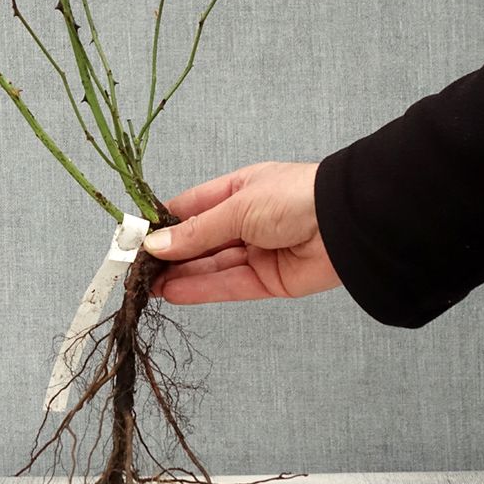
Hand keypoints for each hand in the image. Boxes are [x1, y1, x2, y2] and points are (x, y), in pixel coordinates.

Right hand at [144, 161, 340, 302]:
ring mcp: (256, 251)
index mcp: (238, 191)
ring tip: (147, 285)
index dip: (163, 224)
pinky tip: (173, 292)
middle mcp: (245, 221)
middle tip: (136, 269)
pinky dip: (200, 290)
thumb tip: (156, 245)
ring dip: (180, 275)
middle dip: (169, 254)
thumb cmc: (294, 198)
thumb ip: (196, 232)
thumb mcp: (236, 207)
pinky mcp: (268, 280)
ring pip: (210, 266)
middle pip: (199, 241)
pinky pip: (228, 285)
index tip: (135, 239)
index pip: (190, 208)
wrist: (348, 225)